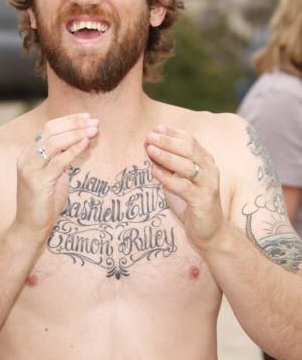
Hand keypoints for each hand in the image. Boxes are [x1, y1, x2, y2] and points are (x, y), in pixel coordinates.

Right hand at [12, 112, 98, 239]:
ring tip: (93, 130)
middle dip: (74, 124)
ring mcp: (30, 170)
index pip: (48, 128)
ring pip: (54, 142)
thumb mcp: (53, 176)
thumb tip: (80, 143)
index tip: (86, 117)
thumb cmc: (43, 204)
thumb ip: (61, 160)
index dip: (68, 120)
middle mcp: (26, 158)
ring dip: (76, 134)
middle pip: (51, 130)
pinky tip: (85, 144)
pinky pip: (58, 162)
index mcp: (28, 154)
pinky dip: (73, 150)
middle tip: (93, 121)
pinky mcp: (38, 183)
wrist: (28, 228)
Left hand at [145, 125, 223, 252]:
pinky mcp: (203, 201)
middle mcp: (210, 170)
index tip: (156, 128)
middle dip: (168, 141)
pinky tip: (154, 171)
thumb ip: (167, 165)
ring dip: (166, 156)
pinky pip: (183, 187)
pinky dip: (167, 178)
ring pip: (186, 166)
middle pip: (189, 149)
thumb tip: (149, 148)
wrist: (210, 231)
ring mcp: (208, 185)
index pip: (190, 141)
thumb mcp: (178, 180)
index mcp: (205, 161)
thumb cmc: (192, 202)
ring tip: (150, 149)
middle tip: (150, 136)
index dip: (173, 133)